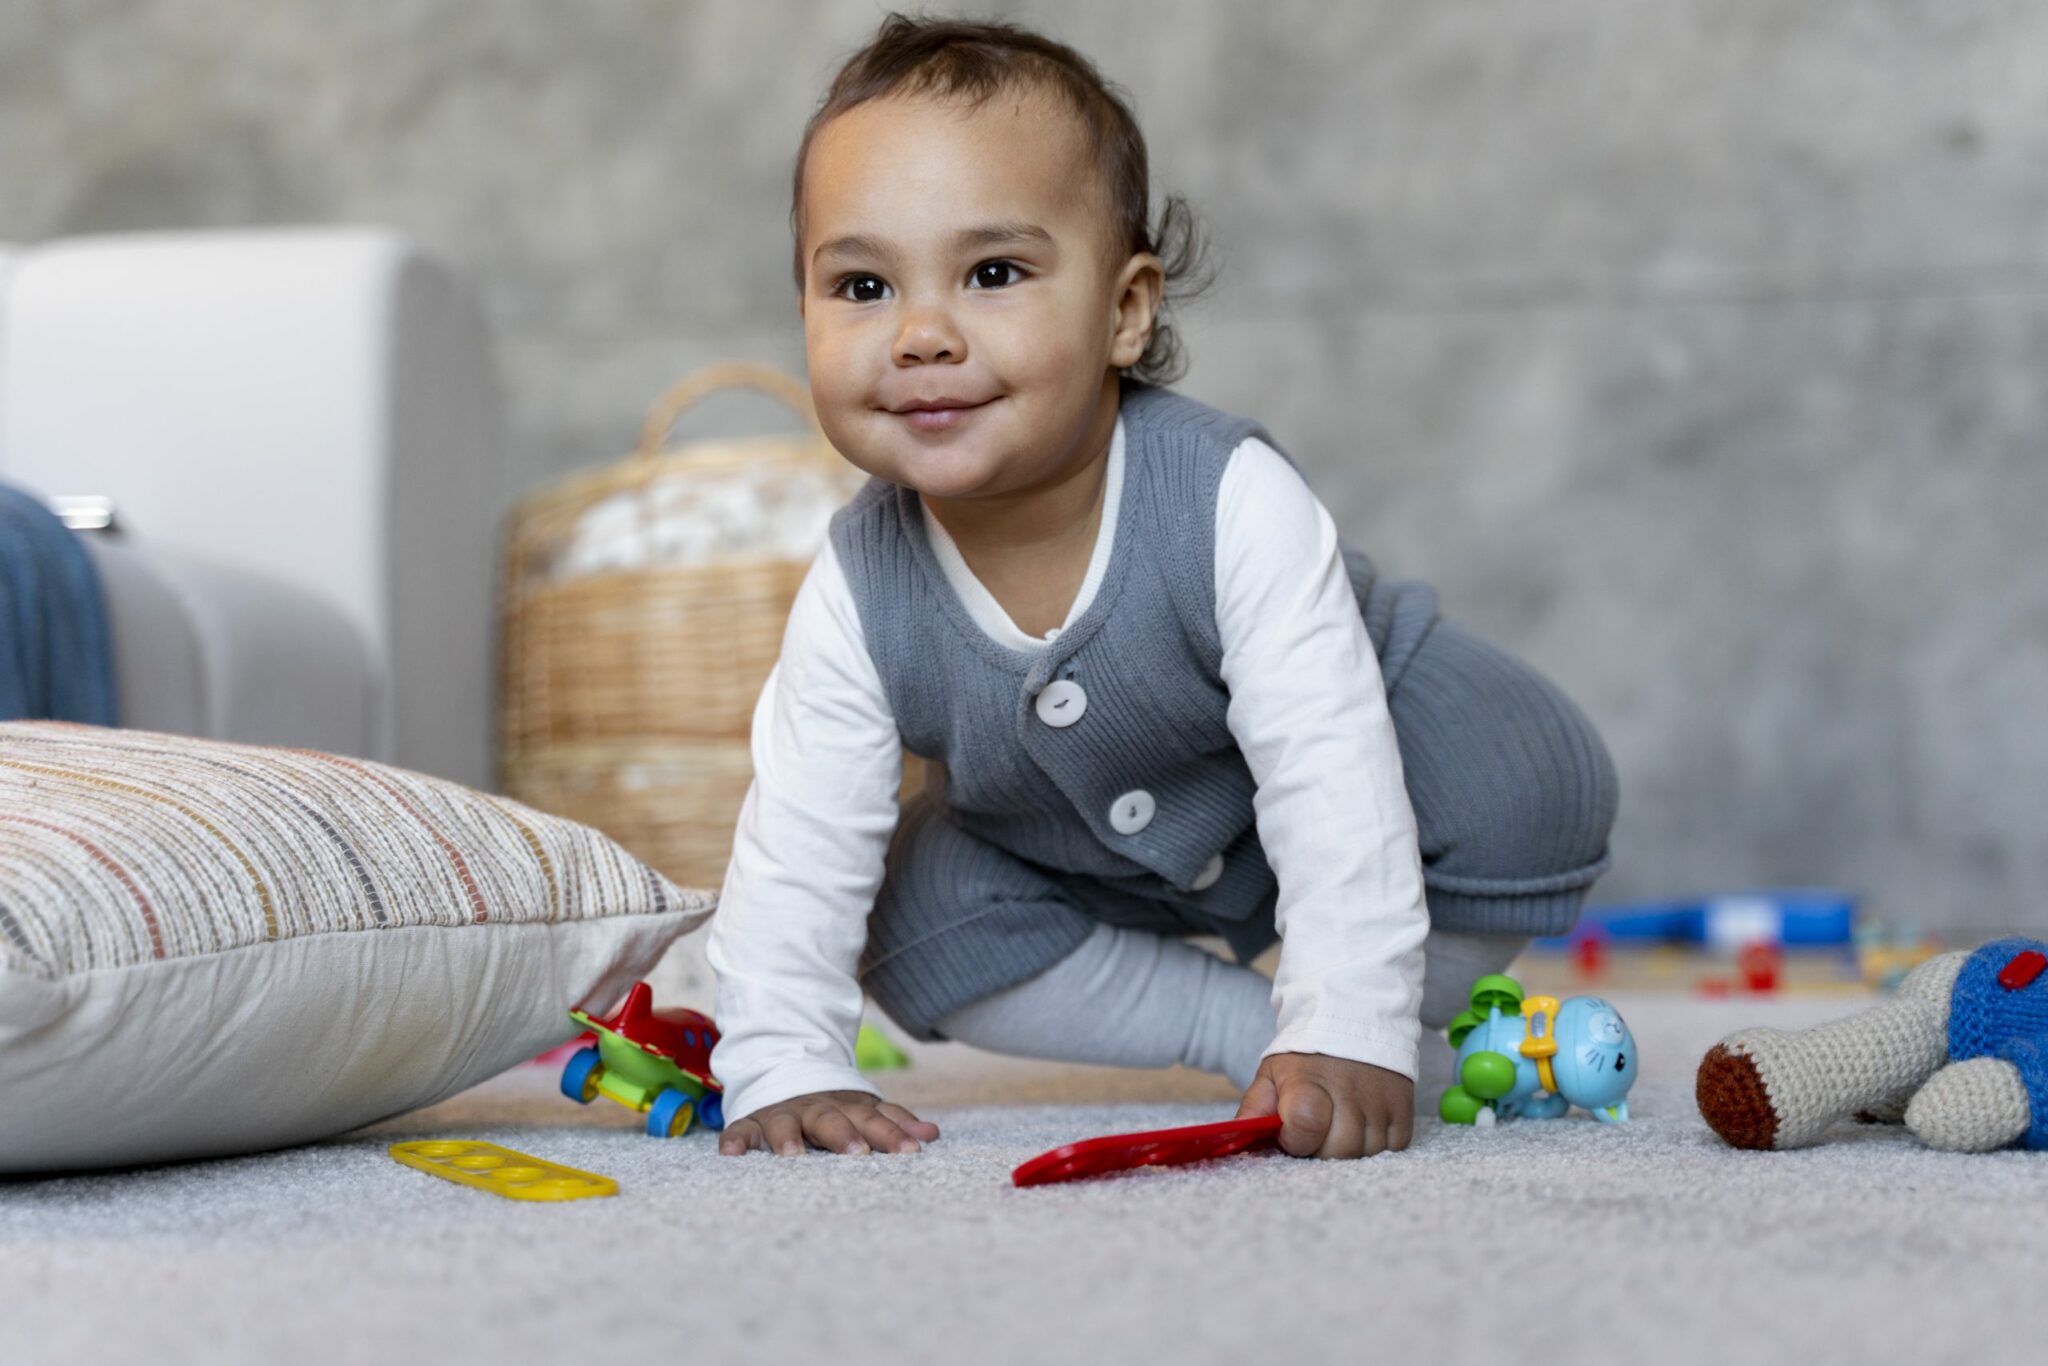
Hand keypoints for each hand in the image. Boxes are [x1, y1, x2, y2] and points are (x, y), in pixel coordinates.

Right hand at [717, 1089, 940, 1156]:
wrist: (784, 1068)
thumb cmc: (833, 1107)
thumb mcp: (864, 1109)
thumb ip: (894, 1122)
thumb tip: (933, 1135)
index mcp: (847, 1106)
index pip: (873, 1119)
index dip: (892, 1134)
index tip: (911, 1152)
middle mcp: (815, 1109)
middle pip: (831, 1119)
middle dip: (843, 1135)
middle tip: (857, 1153)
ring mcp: (782, 1115)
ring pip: (784, 1123)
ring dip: (787, 1137)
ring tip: (793, 1155)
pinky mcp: (751, 1122)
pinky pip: (741, 1130)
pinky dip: (735, 1140)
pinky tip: (731, 1154)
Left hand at [1235, 1052, 1412, 1157]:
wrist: (1353, 1017)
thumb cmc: (1307, 1054)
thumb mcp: (1273, 1073)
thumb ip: (1255, 1108)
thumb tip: (1234, 1141)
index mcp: (1310, 1081)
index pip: (1305, 1127)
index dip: (1296, 1139)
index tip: (1292, 1132)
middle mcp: (1350, 1091)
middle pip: (1337, 1151)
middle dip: (1322, 1149)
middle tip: (1316, 1130)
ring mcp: (1380, 1101)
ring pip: (1366, 1153)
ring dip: (1350, 1149)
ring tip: (1340, 1124)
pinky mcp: (1404, 1108)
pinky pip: (1393, 1147)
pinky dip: (1377, 1145)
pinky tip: (1364, 1125)